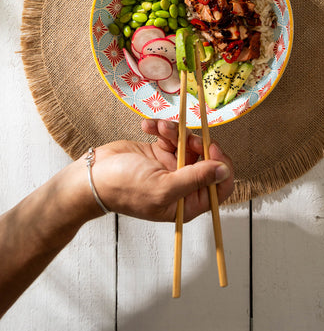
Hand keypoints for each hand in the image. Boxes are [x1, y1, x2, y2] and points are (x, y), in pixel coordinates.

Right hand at [71, 120, 233, 223]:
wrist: (93, 175)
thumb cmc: (124, 188)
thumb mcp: (163, 186)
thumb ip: (195, 178)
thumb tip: (223, 171)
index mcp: (187, 203)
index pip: (220, 187)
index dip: (220, 165)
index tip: (211, 148)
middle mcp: (183, 186)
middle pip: (207, 159)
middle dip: (195, 143)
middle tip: (183, 136)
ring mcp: (171, 167)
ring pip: (189, 143)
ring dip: (176, 132)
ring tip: (158, 128)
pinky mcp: (160, 152)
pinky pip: (172, 135)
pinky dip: (162, 128)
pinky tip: (148, 127)